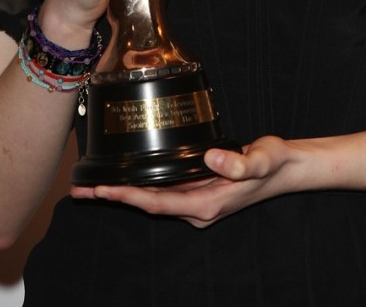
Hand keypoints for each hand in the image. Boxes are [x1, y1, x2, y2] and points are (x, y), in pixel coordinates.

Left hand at [72, 136, 300, 226]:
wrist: (286, 168)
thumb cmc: (273, 163)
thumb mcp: (261, 160)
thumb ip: (238, 163)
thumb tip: (210, 159)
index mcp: (206, 204)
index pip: (158, 203)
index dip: (128, 197)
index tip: (102, 191)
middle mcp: (196, 207)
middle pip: (146, 204)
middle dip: (113, 198)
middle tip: (79, 191)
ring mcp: (195, 200)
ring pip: (151, 199)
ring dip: (122, 193)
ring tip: (91, 186)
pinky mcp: (196, 190)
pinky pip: (160, 191)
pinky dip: (138, 186)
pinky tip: (125, 179)